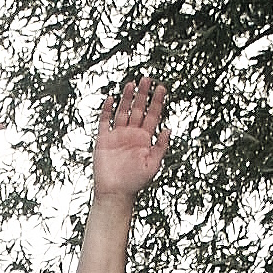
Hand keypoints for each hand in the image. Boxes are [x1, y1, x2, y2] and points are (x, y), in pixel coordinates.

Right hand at [90, 76, 167, 200]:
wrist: (115, 193)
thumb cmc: (135, 182)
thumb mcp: (153, 165)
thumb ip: (160, 146)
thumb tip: (168, 128)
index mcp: (145, 139)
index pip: (153, 116)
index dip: (157, 102)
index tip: (162, 88)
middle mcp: (132, 134)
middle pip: (139, 109)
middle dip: (143, 94)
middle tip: (148, 79)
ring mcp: (118, 135)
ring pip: (123, 112)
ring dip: (127, 98)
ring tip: (132, 83)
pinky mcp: (104, 140)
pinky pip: (105, 121)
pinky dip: (107, 110)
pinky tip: (111, 98)